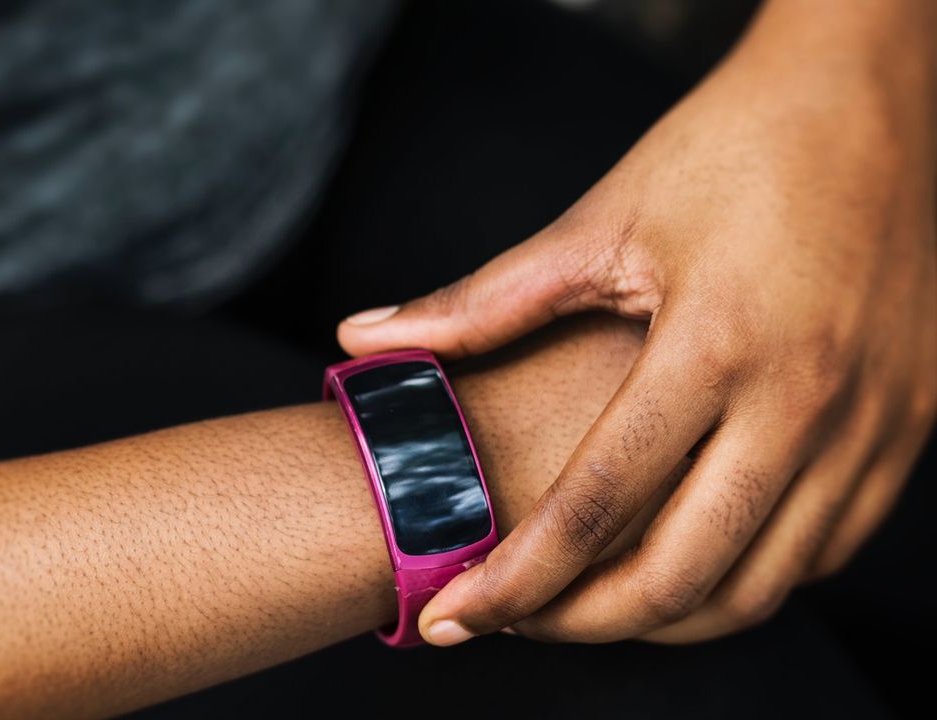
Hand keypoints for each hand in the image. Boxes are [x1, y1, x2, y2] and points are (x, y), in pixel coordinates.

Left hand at [338, 3, 936, 644]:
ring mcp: (875, 420)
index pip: (595, 504)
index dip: (513, 578)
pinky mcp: (912, 424)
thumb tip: (362, 337)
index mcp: (717, 343)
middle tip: (515, 619)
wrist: (867, 95)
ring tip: (587, 602)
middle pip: (682, 575)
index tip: (451, 615)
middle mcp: (807, 398)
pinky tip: (686, 559)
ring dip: (664, 617)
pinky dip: (749, 578)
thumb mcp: (599, 221)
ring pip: (764, 585)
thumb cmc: (726, 147)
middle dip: (581, 623)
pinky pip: (828, 549)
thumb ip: (480, 303)